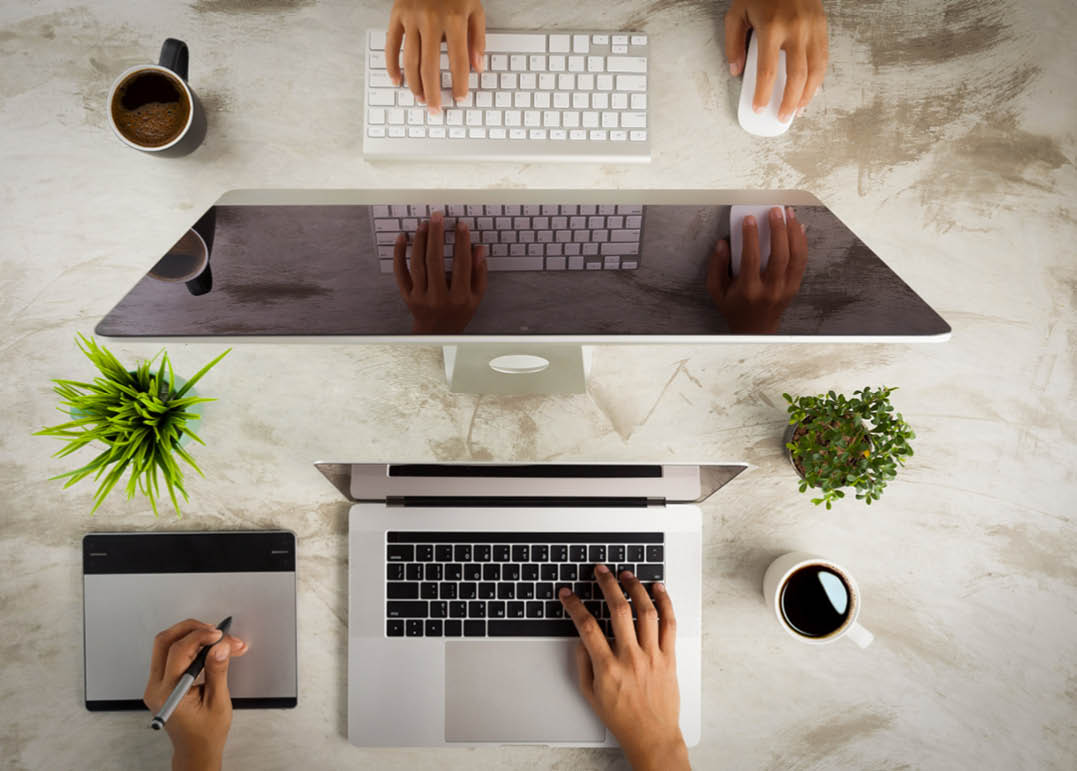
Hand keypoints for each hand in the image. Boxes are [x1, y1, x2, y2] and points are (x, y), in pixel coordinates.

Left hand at [143, 619, 247, 770]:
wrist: (196, 750)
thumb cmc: (206, 733)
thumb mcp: (218, 702)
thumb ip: (217, 671)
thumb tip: (220, 646)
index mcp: (167, 693)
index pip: (178, 652)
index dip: (201, 637)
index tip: (221, 636)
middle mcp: (156, 687)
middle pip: (164, 641)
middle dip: (191, 629)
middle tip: (215, 630)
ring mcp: (156, 684)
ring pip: (165, 644)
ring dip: (191, 635)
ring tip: (216, 639)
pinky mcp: (162, 681)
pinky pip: (170, 654)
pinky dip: (190, 645)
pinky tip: (208, 648)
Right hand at [386, 0, 485, 113]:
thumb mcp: (476, 9)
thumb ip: (478, 40)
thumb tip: (478, 69)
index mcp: (454, 20)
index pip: (458, 61)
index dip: (458, 83)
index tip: (459, 98)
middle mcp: (431, 20)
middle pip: (430, 67)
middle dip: (433, 92)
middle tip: (436, 110)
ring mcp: (411, 18)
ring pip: (410, 60)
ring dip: (414, 84)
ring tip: (420, 99)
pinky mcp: (396, 15)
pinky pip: (392, 45)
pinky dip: (393, 65)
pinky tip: (397, 80)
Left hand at [394, 211, 486, 333]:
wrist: (437, 332)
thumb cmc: (459, 311)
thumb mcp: (476, 296)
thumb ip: (479, 273)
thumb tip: (479, 249)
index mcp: (459, 297)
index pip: (461, 265)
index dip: (461, 243)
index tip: (461, 226)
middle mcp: (439, 298)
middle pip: (435, 261)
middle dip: (436, 236)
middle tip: (438, 217)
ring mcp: (421, 297)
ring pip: (418, 264)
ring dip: (420, 241)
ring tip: (424, 224)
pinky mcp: (407, 296)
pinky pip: (400, 272)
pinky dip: (399, 254)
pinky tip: (403, 238)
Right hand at [560, 565, 688, 770]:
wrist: (651, 735)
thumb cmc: (621, 717)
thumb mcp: (590, 693)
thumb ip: (583, 662)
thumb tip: (581, 637)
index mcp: (607, 667)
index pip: (587, 626)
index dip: (575, 605)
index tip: (568, 594)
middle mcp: (631, 658)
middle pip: (619, 610)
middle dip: (607, 584)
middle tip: (601, 571)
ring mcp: (652, 656)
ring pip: (646, 612)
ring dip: (635, 588)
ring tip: (626, 575)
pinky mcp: (669, 657)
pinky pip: (669, 623)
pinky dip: (664, 602)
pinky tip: (657, 588)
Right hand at [707, 206, 806, 333]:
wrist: (755, 329)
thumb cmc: (734, 308)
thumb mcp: (716, 291)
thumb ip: (716, 267)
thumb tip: (722, 244)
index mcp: (749, 291)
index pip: (751, 259)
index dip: (750, 237)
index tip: (749, 219)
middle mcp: (770, 290)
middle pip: (779, 256)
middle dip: (778, 230)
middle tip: (774, 212)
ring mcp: (785, 289)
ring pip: (795, 257)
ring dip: (793, 232)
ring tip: (789, 214)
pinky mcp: (794, 286)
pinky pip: (802, 262)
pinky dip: (801, 242)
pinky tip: (798, 228)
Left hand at [725, 0, 827, 119]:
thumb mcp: (737, 13)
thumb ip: (734, 43)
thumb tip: (736, 71)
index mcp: (772, 27)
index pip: (767, 71)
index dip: (763, 94)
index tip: (758, 108)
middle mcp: (795, 29)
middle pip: (796, 75)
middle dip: (789, 101)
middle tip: (782, 117)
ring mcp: (812, 27)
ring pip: (815, 70)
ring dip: (808, 94)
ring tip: (797, 110)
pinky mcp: (822, 25)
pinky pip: (823, 57)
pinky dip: (818, 78)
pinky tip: (810, 90)